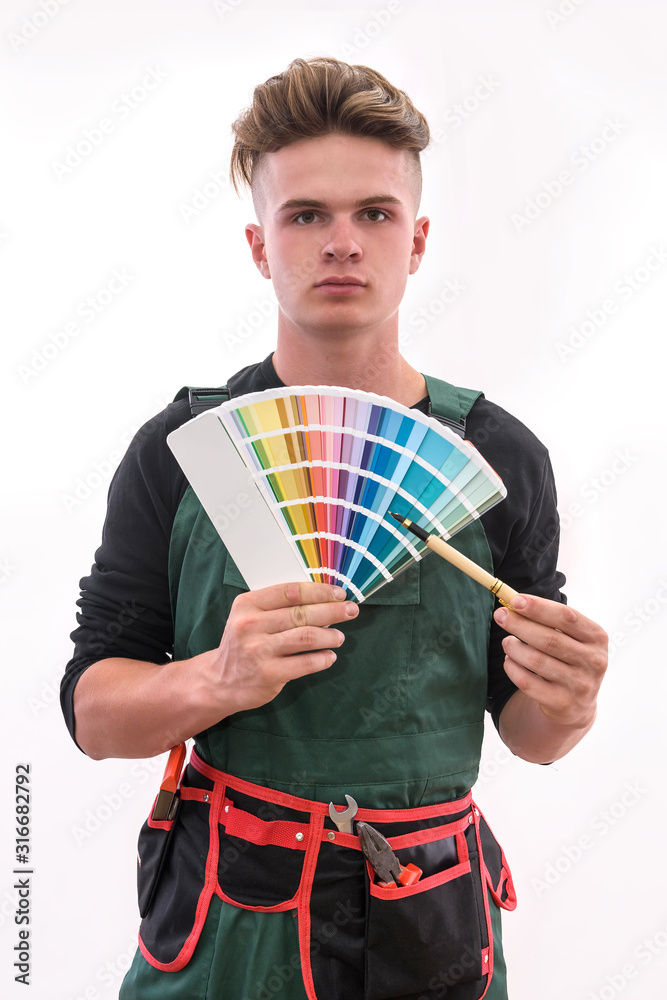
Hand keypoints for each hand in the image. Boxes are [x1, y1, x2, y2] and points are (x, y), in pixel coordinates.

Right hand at [203, 581, 359, 715]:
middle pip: (301, 613)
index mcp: (248, 604)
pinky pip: (304, 664)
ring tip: (340, 637)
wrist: (220, 681)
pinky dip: (322, 659)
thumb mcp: (249, 616)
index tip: (339, 593)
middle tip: (351, 610)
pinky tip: (330, 657)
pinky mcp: (268, 674)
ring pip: (306, 637)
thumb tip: (322, 597)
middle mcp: (251, 625)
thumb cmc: (243, 643)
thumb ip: (277, 606)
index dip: (319, 591)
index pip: (290, 591)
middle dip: (332, 610)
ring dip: (330, 636)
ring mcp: (259, 650)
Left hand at [494, 594, 607, 730]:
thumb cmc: (569, 659)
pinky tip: (509, 661)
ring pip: (536, 660)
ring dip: (514, 647)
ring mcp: (580, 685)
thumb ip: (548, 620)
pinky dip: (513, 668)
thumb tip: (514, 602)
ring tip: (507, 642)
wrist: (578, 704)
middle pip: (549, 639)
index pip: (567, 617)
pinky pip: (528, 682)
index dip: (539, 608)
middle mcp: (594, 661)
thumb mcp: (570, 638)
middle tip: (500, 615)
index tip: (516, 600)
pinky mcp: (562, 703)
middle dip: (520, 624)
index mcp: (597, 638)